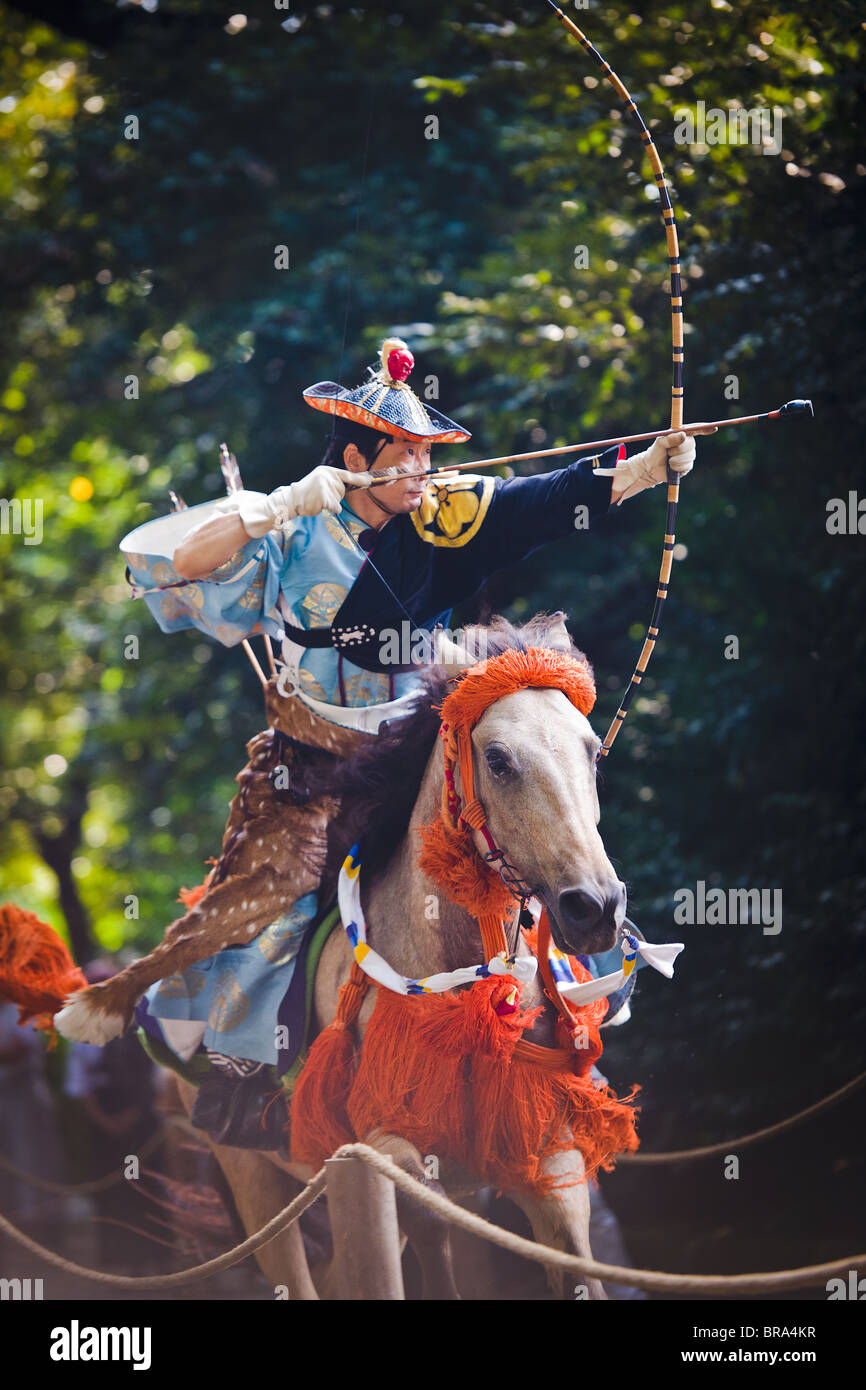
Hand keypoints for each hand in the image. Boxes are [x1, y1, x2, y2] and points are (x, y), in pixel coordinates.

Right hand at [234, 466, 373, 537]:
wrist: (291, 500)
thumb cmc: (307, 493)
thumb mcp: (321, 481)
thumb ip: (335, 482)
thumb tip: (356, 483)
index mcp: (327, 470)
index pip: (348, 475)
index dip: (360, 479)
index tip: (371, 481)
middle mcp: (327, 475)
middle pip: (343, 490)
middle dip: (336, 495)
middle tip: (320, 496)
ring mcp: (325, 486)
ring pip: (338, 500)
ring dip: (330, 503)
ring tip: (317, 500)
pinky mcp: (324, 497)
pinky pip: (335, 507)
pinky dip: (330, 509)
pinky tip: (319, 505)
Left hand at [608, 430, 697, 505]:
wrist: (651, 468)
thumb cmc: (655, 451)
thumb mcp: (660, 442)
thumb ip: (670, 438)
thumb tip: (684, 436)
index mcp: (682, 433)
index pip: (696, 429)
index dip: (706, 428)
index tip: (714, 428)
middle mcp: (688, 443)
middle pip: (691, 444)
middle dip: (678, 449)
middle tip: (668, 452)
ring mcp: (689, 454)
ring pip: (689, 456)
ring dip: (676, 459)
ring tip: (668, 459)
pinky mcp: (688, 465)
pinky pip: (686, 465)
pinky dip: (677, 467)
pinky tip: (671, 467)